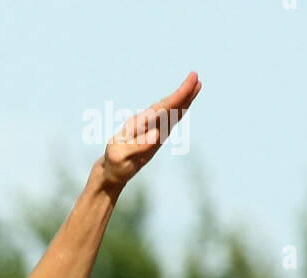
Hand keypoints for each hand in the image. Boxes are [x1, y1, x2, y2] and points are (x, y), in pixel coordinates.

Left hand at [101, 71, 201, 188]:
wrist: (111, 169)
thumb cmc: (115, 164)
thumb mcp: (121, 157)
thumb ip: (137, 146)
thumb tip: (156, 134)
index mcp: (139, 125)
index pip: (161, 109)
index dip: (176, 98)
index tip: (187, 86)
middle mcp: (145, 123)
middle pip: (167, 106)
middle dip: (182, 93)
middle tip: (196, 77)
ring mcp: (151, 128)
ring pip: (170, 110)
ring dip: (184, 99)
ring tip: (197, 84)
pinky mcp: (155, 134)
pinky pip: (170, 120)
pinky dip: (179, 111)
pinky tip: (186, 104)